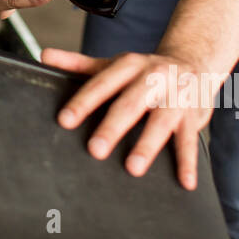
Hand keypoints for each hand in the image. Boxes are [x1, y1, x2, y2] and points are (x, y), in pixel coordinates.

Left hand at [40, 49, 216, 190]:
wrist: (194, 60)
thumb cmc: (145, 69)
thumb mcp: (114, 64)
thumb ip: (79, 63)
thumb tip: (44, 56)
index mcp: (129, 65)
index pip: (102, 84)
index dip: (83, 102)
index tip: (65, 120)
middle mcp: (153, 78)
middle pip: (130, 103)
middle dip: (113, 127)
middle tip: (95, 150)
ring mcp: (176, 97)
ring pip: (161, 122)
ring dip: (147, 145)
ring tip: (133, 168)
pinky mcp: (194, 116)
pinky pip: (190, 141)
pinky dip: (188, 162)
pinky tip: (185, 183)